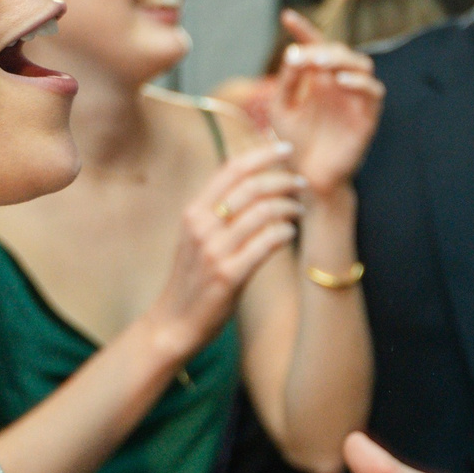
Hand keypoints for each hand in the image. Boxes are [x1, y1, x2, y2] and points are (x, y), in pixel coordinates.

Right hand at [146, 143, 304, 355]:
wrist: (173, 323)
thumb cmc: (191, 278)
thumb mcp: (196, 236)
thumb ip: (217, 210)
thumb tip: (251, 181)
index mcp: (193, 212)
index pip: (231, 169)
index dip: (262, 154)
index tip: (286, 149)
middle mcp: (202, 227)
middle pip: (251, 187)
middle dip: (283, 180)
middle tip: (301, 183)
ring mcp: (215, 251)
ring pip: (263, 212)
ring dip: (289, 206)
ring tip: (299, 209)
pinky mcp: (229, 275)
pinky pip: (267, 243)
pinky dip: (285, 232)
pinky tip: (290, 232)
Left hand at [266, 10, 384, 198]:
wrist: (307, 176)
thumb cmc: (293, 142)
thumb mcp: (281, 109)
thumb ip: (288, 82)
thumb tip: (294, 54)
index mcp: (317, 78)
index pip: (314, 46)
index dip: (303, 29)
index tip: (286, 16)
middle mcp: (338, 83)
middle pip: (339, 52)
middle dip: (322, 49)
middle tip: (304, 54)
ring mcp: (355, 98)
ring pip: (361, 65)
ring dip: (342, 60)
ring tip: (320, 63)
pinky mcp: (368, 116)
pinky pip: (373, 93)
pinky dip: (360, 83)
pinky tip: (341, 81)